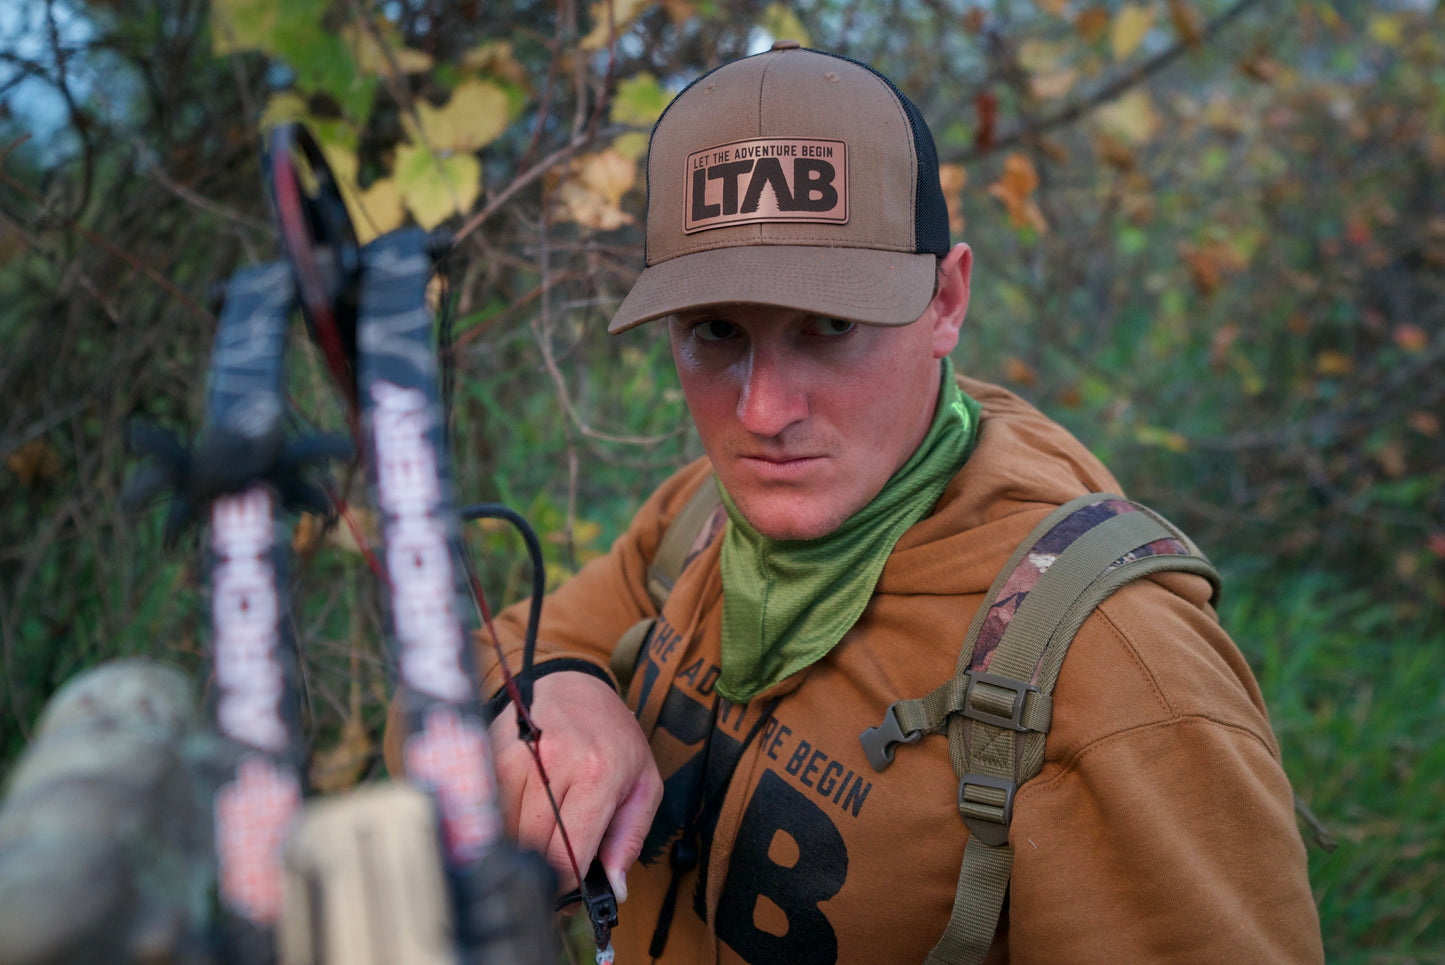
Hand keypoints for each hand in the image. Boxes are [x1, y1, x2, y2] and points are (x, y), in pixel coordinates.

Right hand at [489, 671, 661, 902]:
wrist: (575, 684)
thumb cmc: (612, 737)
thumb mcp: (642, 783)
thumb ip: (630, 839)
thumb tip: (614, 889)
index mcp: (599, 773)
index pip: (568, 851)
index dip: (566, 883)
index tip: (567, 891)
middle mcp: (555, 761)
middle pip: (533, 845)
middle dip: (544, 865)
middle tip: (555, 866)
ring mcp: (518, 755)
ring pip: (507, 830)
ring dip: (523, 842)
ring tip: (543, 830)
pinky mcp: (493, 751)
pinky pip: (490, 807)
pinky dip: (504, 821)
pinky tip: (521, 812)